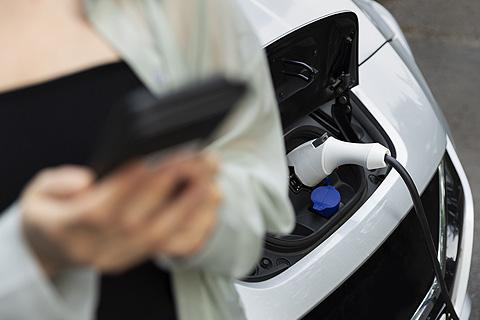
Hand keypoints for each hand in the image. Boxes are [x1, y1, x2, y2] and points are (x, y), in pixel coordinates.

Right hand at [20, 152, 220, 276]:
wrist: (52, 249)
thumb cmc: (49, 215)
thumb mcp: (36, 194)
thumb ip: (56, 184)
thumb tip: (85, 180)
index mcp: (68, 228)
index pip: (105, 206)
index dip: (134, 181)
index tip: (162, 154)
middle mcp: (97, 247)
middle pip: (142, 219)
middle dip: (175, 185)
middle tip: (200, 158)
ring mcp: (120, 257)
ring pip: (163, 235)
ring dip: (192, 204)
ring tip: (211, 175)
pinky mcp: (136, 259)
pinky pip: (171, 248)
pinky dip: (196, 224)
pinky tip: (210, 200)